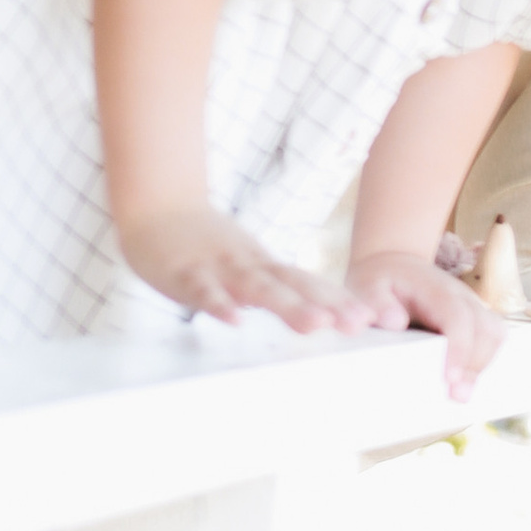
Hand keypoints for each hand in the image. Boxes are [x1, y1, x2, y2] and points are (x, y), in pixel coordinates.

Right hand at [117, 204, 367, 334]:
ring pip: (256, 288)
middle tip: (358, 324)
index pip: (310, 283)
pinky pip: (203, 291)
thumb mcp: (249, 265)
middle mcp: (251, 264)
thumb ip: (279, 288)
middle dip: (327, 305)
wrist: (156, 204)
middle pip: (294, 285)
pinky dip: (219, 306)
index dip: (340, 300)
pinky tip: (236, 322)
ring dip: (287, 306)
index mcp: (267, 266)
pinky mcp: (184, 273)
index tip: (373, 319)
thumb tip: (322, 313)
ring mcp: (219, 267)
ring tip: (315, 326)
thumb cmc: (207, 244)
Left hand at [345, 244, 507, 399]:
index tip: (449, 378)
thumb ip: (373, 303)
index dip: (459, 348)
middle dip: (475, 365)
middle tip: (457, 397)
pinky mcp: (475, 320)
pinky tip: (465, 381)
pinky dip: (484, 362)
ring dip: (482, 365)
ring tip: (460, 393)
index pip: (458, 317)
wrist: (394, 265)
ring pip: (495, 334)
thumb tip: (395, 322)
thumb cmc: (381, 281)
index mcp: (436, 289)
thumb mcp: (366, 286)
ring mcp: (472, 307)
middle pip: (486, 329)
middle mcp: (462, 297)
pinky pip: (492, 340)